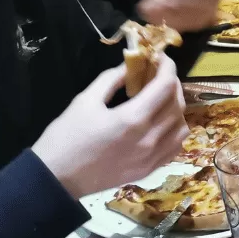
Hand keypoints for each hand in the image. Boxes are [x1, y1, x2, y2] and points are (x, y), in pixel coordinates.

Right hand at [32, 58, 187, 199]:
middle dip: (172, 84)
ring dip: (176, 108)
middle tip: (158, 75)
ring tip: (161, 99)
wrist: (56, 179)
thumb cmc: (66, 137)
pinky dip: (174, 131)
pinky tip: (162, 123)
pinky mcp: (149, 170)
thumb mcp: (85, 100)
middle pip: (177, 104)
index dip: (167, 67)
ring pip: (181, 126)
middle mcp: (149, 138)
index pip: (166, 86)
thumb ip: (112, 79)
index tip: (160, 58)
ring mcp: (151, 157)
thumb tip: (132, 64)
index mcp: (132, 118)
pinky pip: (175, 146)